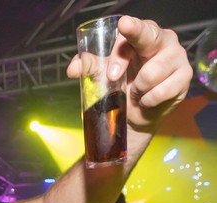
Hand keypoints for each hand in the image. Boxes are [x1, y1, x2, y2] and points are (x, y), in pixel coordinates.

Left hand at [67, 16, 191, 132]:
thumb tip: (73, 69)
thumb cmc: (122, 87)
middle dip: (132, 49)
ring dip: (138, 88)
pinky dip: (148, 100)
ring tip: (136, 91)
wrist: (134, 116)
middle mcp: (162, 40)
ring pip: (152, 72)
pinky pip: (161, 91)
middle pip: (150, 36)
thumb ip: (89, 67)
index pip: (134, 31)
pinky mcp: (184, 77)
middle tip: (114, 74)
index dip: (123, 42)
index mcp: (142, 35)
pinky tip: (147, 99)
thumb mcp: (103, 75)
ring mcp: (176, 57)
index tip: (120, 37)